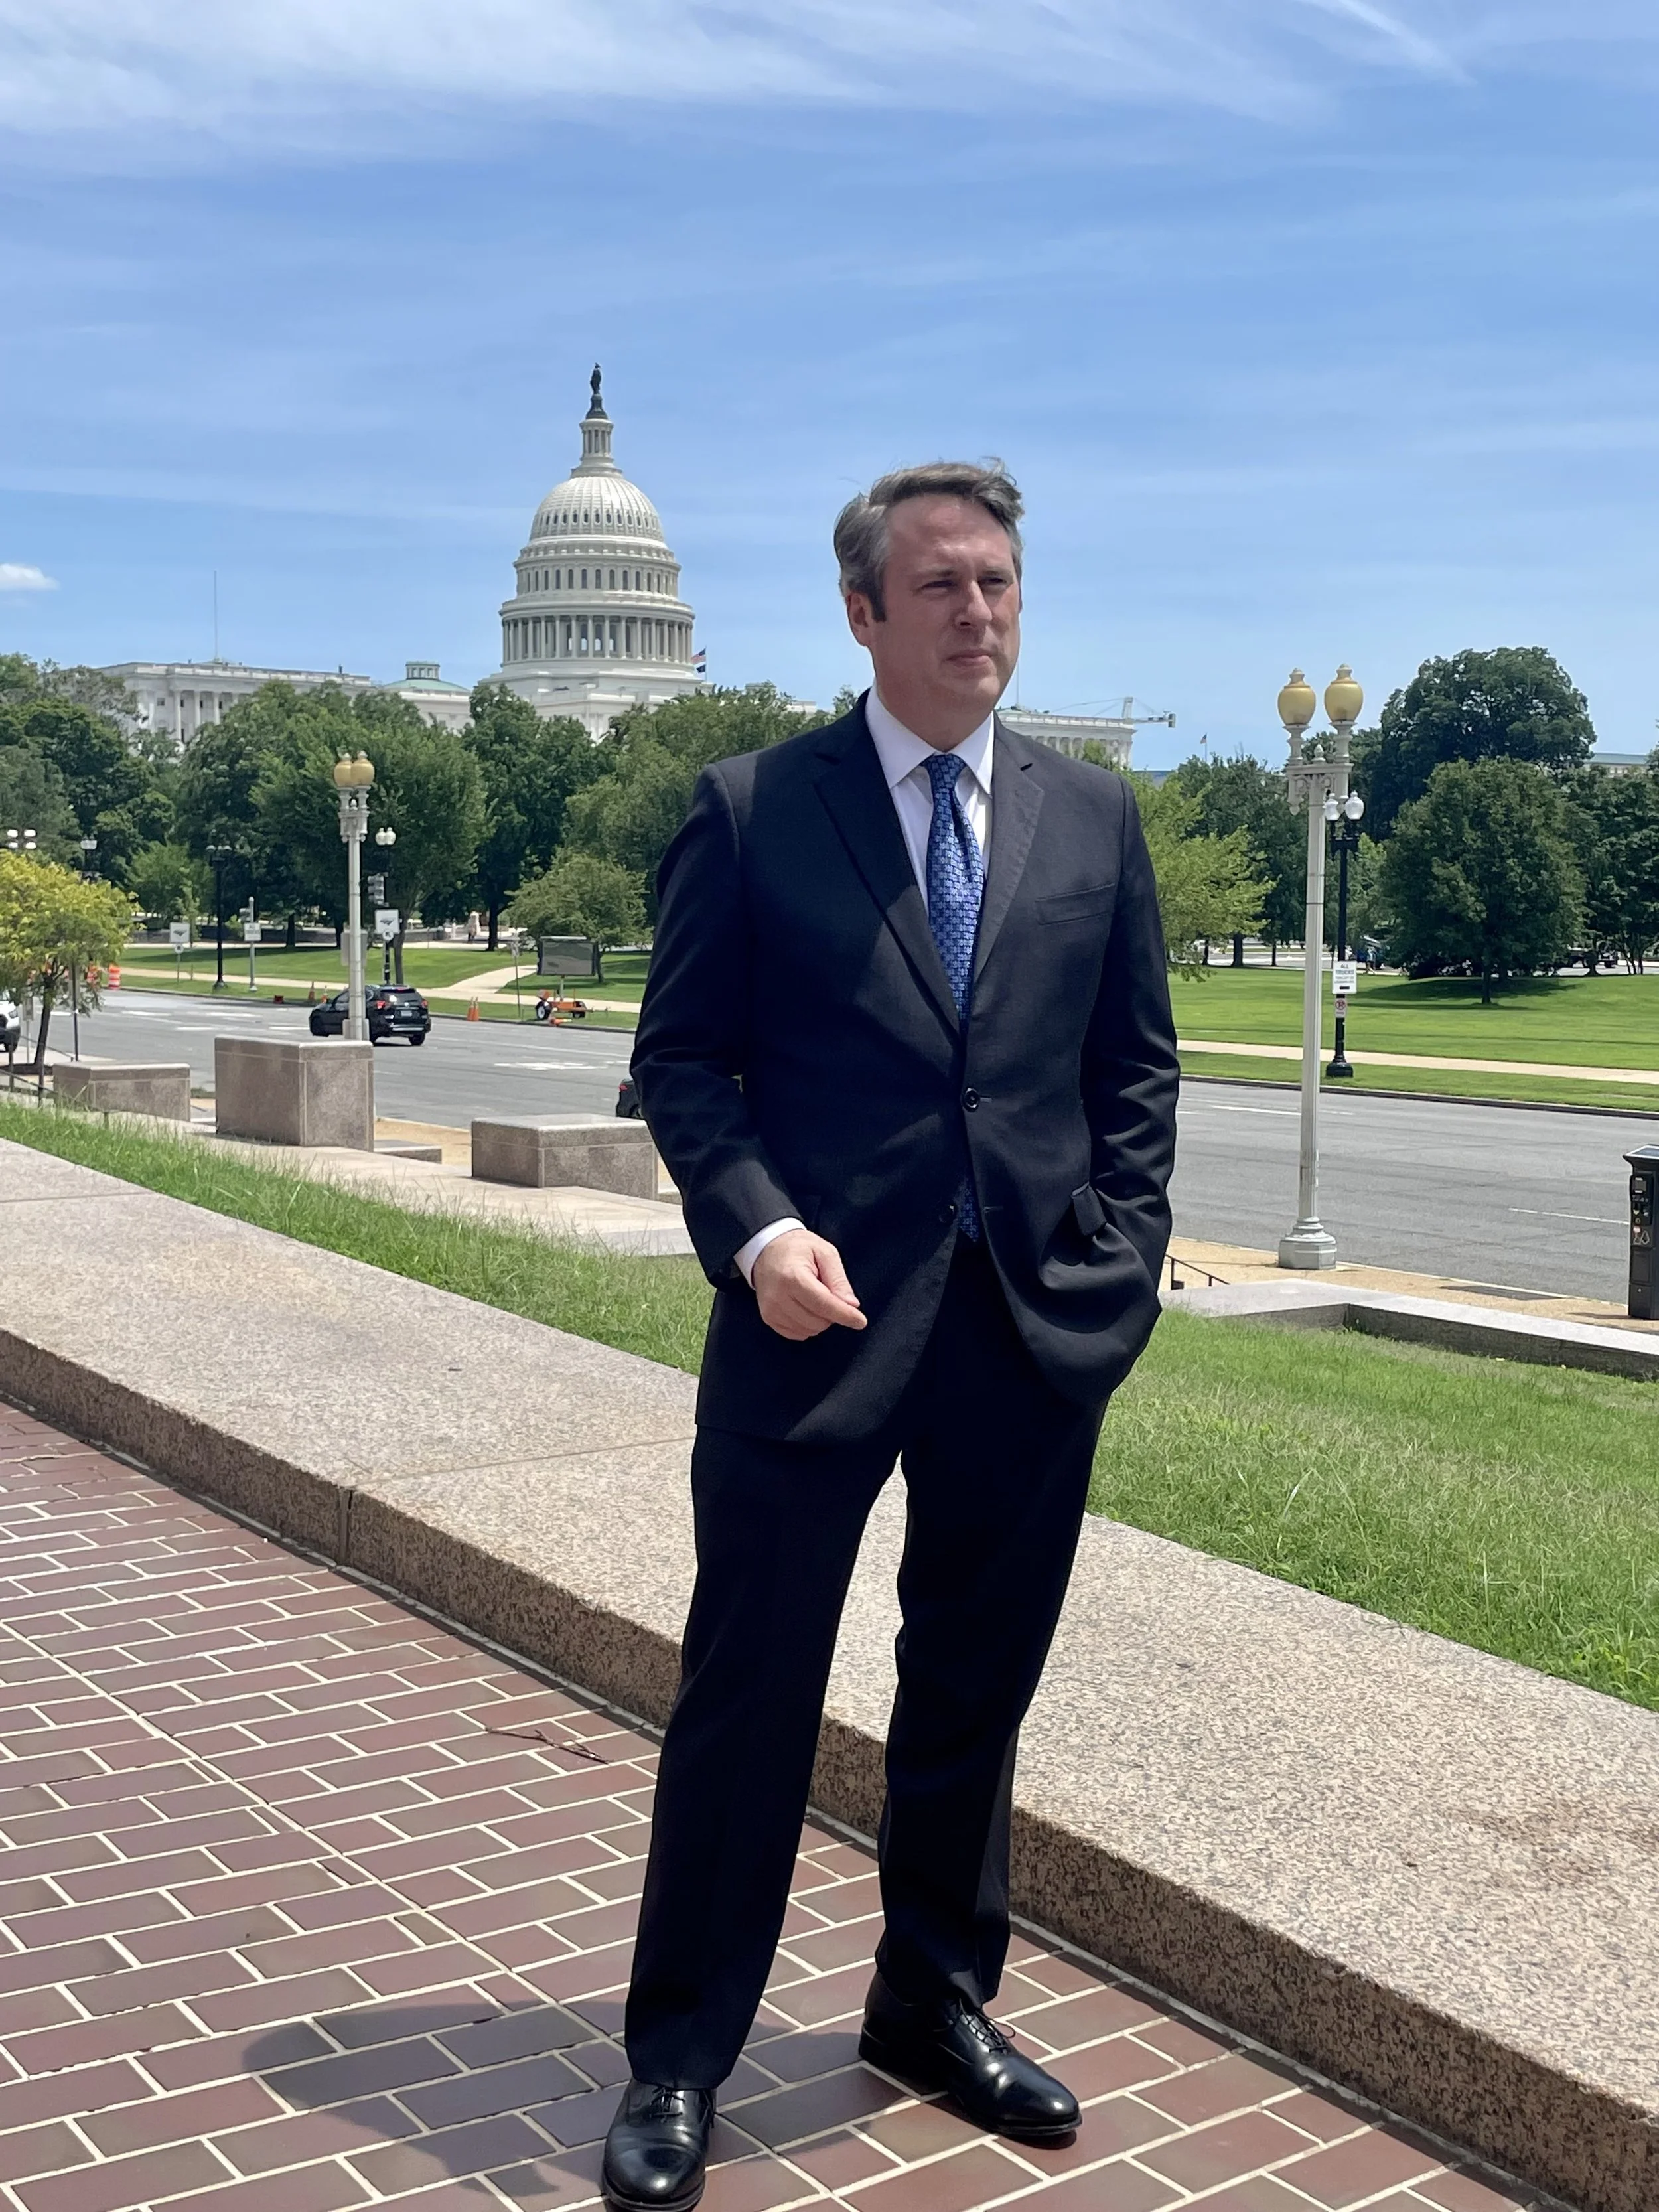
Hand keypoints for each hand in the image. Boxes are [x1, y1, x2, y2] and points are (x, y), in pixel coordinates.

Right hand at [751, 1229, 867, 1341]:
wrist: (767, 1249)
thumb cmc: (797, 1248)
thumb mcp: (824, 1253)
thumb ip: (838, 1279)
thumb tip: (851, 1304)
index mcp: (793, 1277)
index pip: (823, 1304)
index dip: (844, 1315)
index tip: (860, 1321)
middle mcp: (778, 1296)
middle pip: (818, 1320)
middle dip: (833, 1312)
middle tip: (828, 1291)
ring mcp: (771, 1310)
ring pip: (810, 1330)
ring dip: (820, 1319)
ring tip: (814, 1296)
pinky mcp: (769, 1318)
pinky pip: (798, 1333)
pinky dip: (808, 1325)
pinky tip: (805, 1307)